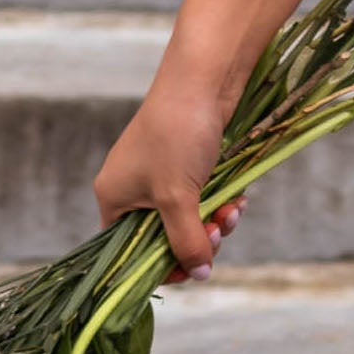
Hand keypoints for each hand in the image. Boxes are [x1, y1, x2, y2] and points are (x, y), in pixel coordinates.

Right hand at [93, 62, 242, 277]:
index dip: (161, 265)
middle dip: (197, 239)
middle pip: (164, 238)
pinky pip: (204, 198)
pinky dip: (222, 202)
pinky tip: (239, 198)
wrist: (203, 79)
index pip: (128, 251)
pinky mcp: (188, 164)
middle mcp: (132, 189)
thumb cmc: (178, 135)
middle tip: (218, 230)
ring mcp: (161, 175)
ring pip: (190, 219)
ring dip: (216, 222)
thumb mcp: (178, 197)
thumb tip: (199, 273)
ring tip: (233, 211)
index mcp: (114, 198)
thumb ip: (186, 240)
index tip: (192, 269)